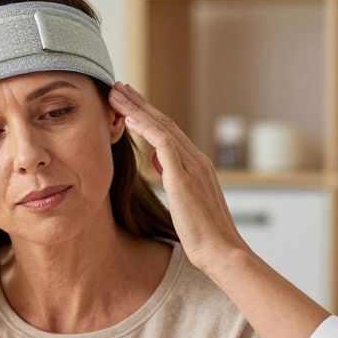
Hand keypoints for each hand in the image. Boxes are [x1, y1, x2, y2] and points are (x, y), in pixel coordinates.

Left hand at [107, 82, 249, 275]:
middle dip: (139, 103)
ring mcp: (192, 166)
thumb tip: (158, 161)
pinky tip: (127, 117)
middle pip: (164, 122)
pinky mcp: (184, 176)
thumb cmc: (203, 235)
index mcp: (197, 165)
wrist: (221, 251)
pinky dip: (144, 127)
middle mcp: (196, 159)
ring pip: (161, 126)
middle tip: (118, 87)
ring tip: (115, 93)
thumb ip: (173, 177)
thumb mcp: (184, 200)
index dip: (147, 115)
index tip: (129, 103)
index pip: (169, 132)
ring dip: (136, 108)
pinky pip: (162, 142)